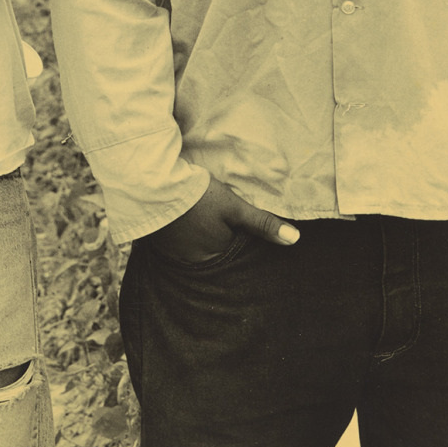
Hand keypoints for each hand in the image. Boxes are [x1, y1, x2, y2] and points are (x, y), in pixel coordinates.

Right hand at [147, 176, 299, 264]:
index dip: (241, 241)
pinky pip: (179, 244)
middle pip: (216, 254)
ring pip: (197, 250)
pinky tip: (187, 222)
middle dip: (222, 244)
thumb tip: (295, 240)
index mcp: (215, 255)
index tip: (241, 230)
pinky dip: (185, 236)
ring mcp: (174, 253)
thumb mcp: (234, 206)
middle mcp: (195, 261)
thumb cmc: (198, 196)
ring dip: (202, 240)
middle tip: (221, 224)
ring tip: (205, 222)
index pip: (236, 255)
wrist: (152, 184)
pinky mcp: (160, 242)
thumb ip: (263, 223)